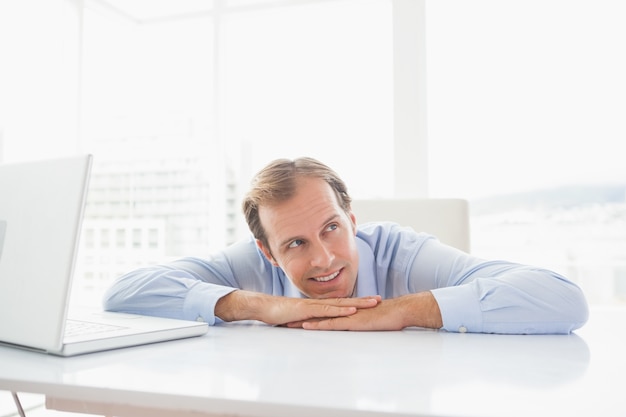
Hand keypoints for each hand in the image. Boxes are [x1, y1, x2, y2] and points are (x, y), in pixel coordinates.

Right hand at [215, 290, 380, 325]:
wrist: (264, 308)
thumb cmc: (280, 314)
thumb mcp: (299, 320)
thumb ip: (311, 321)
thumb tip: (319, 327)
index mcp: (318, 306)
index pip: (341, 303)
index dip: (356, 302)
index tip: (371, 302)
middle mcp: (319, 303)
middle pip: (345, 301)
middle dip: (363, 300)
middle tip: (380, 299)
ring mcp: (314, 306)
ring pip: (339, 304)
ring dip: (357, 303)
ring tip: (372, 303)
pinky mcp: (307, 311)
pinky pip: (327, 311)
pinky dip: (340, 310)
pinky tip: (350, 311)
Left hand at [290, 292, 442, 330]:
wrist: (400, 311)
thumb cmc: (389, 316)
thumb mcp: (371, 321)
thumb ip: (361, 322)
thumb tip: (356, 327)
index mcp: (347, 311)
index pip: (325, 313)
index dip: (311, 315)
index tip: (297, 318)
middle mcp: (344, 311)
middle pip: (317, 314)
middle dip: (301, 317)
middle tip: (285, 320)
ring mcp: (346, 315)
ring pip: (320, 318)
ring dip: (304, 321)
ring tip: (289, 324)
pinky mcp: (351, 321)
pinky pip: (331, 323)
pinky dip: (318, 324)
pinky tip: (307, 326)